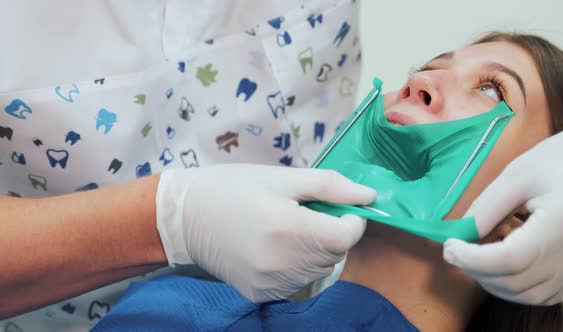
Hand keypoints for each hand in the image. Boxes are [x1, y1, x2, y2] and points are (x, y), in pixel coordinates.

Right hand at [156, 164, 375, 302]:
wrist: (184, 217)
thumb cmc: (233, 189)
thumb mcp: (282, 177)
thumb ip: (330, 187)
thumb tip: (370, 197)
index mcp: (290, 229)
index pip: (347, 236)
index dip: (350, 219)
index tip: (336, 207)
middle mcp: (283, 264)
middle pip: (334, 254)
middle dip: (330, 233)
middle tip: (303, 212)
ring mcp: (271, 284)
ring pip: (318, 270)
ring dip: (314, 250)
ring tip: (284, 228)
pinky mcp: (260, 294)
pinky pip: (296, 282)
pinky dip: (295, 266)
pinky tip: (272, 247)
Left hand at [443, 114, 562, 304]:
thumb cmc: (562, 159)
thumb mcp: (518, 175)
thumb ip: (486, 207)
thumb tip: (460, 235)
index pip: (509, 259)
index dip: (472, 258)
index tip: (449, 246)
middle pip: (515, 281)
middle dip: (476, 270)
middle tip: (456, 250)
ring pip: (528, 296)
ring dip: (492, 282)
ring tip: (475, 256)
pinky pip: (543, 295)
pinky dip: (514, 287)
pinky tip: (499, 266)